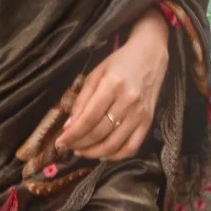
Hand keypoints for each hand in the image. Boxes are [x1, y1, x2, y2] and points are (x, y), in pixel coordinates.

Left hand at [59, 7, 172, 160]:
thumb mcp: (96, 73)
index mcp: (113, 85)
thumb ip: (82, 99)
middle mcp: (128, 101)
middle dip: (79, 145)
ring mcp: (141, 113)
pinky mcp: (149, 121)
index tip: (60, 143)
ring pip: (114, 144)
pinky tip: (103, 154)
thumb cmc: (120, 62)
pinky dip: (116, 156)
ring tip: (81, 152)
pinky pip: (132, 146)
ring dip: (94, 153)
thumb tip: (69, 126)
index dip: (73, 134)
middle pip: (100, 132)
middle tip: (68, 147)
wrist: (150, 55)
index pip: (89, 118)